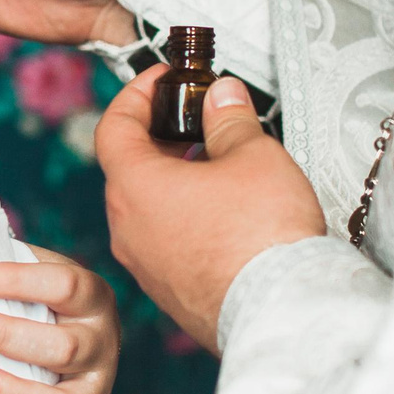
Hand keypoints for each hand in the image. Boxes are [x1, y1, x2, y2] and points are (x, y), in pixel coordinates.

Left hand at [93, 70, 324, 345]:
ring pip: (147, 210)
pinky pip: (166, 244)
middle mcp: (128, 229)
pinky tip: (224, 215)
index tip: (161, 81)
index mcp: (134, 186)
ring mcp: (145, 266)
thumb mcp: (253, 154)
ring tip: (218, 166)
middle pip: (128, 169)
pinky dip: (185, 219)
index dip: (136, 95)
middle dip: (160, 137)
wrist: (279, 312)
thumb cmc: (261, 237)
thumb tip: (220, 97)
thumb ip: (230, 117)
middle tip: (194, 119)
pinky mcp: (169, 293)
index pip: (113, 126)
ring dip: (174, 181)